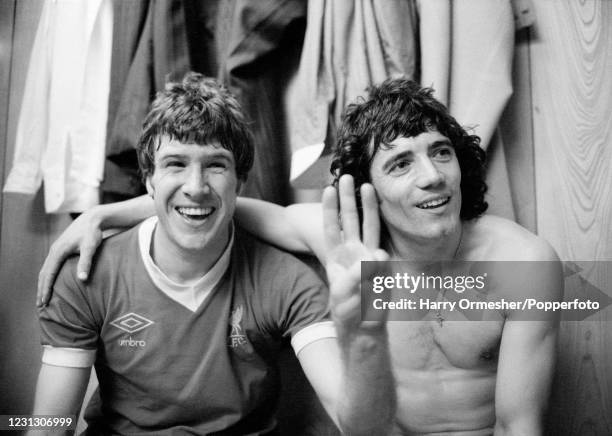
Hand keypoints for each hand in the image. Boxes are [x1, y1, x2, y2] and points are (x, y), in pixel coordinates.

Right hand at [37, 210, 102, 306]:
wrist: (92, 219)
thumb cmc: (92, 233)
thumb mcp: (90, 248)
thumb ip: (85, 263)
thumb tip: (82, 279)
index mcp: (58, 252)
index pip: (49, 274)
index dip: (46, 289)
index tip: (45, 302)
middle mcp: (54, 251)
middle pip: (44, 273)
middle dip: (41, 289)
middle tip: (40, 305)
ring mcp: (56, 250)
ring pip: (45, 270)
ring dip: (43, 284)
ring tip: (42, 297)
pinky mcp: (60, 249)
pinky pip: (50, 266)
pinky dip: (47, 276)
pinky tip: (50, 283)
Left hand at [322, 175, 388, 332]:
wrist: (364, 331)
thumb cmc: (347, 311)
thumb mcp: (342, 294)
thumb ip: (355, 277)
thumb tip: (376, 257)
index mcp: (337, 257)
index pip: (331, 228)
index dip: (329, 209)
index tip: (328, 189)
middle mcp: (353, 253)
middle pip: (350, 220)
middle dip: (348, 198)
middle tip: (346, 177)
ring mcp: (369, 259)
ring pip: (369, 228)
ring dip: (369, 208)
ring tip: (367, 186)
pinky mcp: (383, 271)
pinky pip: (382, 259)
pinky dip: (379, 260)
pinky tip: (379, 263)